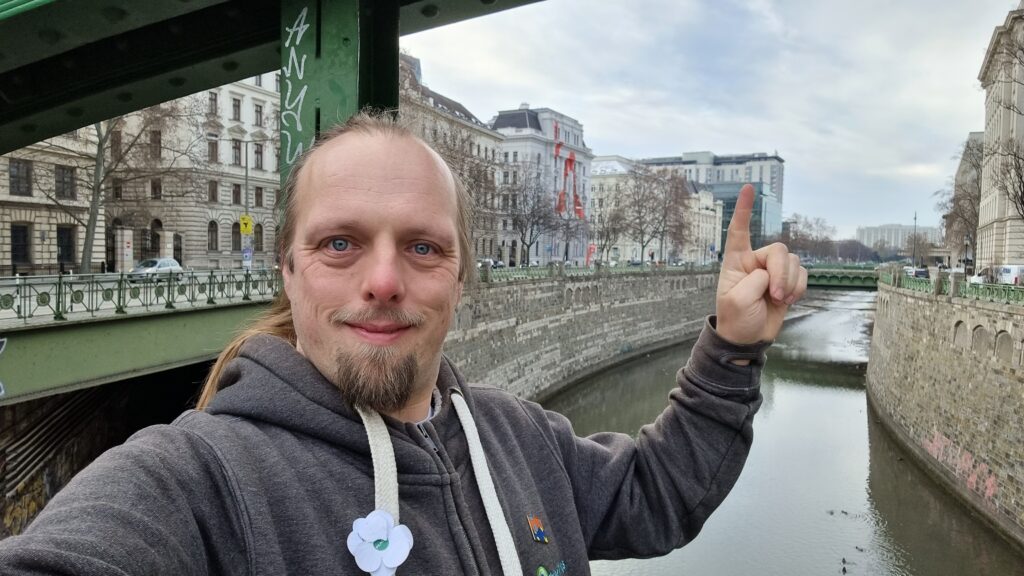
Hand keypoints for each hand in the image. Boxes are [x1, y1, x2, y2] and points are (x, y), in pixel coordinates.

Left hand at [716, 184, 805, 344]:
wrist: (748, 338)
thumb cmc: (736, 319)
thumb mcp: (737, 301)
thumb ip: (754, 282)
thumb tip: (771, 273)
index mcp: (736, 261)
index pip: (739, 231)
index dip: (744, 209)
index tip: (748, 187)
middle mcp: (755, 261)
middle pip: (778, 250)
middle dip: (781, 272)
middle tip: (775, 295)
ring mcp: (773, 271)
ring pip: (792, 261)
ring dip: (789, 282)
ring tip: (779, 300)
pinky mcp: (787, 281)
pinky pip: (802, 273)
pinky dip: (798, 287)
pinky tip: (788, 300)